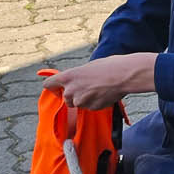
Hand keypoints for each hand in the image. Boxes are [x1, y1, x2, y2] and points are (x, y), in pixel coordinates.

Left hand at [42, 53, 156, 109]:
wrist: (125, 75)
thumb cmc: (110, 66)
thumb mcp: (89, 66)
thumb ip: (78, 76)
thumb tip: (77, 81)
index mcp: (68, 77)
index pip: (48, 84)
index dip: (53, 87)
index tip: (57, 88)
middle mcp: (71, 90)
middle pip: (66, 98)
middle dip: (76, 95)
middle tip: (89, 87)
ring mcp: (81, 101)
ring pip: (79, 104)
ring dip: (86, 100)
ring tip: (100, 89)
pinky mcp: (91, 108)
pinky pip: (91, 107)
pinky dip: (96, 103)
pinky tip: (106, 94)